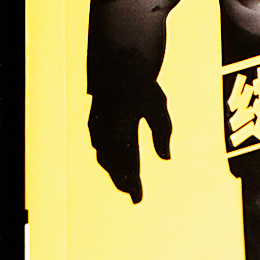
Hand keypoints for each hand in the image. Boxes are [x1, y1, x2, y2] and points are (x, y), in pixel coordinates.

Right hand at [89, 78, 172, 202]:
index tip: (138, 198)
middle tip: (133, 194)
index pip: (129, 162)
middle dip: (123, 181)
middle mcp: (107, 129)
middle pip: (114, 165)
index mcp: (123, 126)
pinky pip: (98, 147)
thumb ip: (162, 132)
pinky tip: (113, 165)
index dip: (133, 182)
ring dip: (113, 172)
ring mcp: (97, 126)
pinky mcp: (93, 121)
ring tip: (125, 183)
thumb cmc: (143, 85)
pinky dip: (106, 159)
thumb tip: (166, 157)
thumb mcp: (158, 106)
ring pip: (103, 157)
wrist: (117, 62)